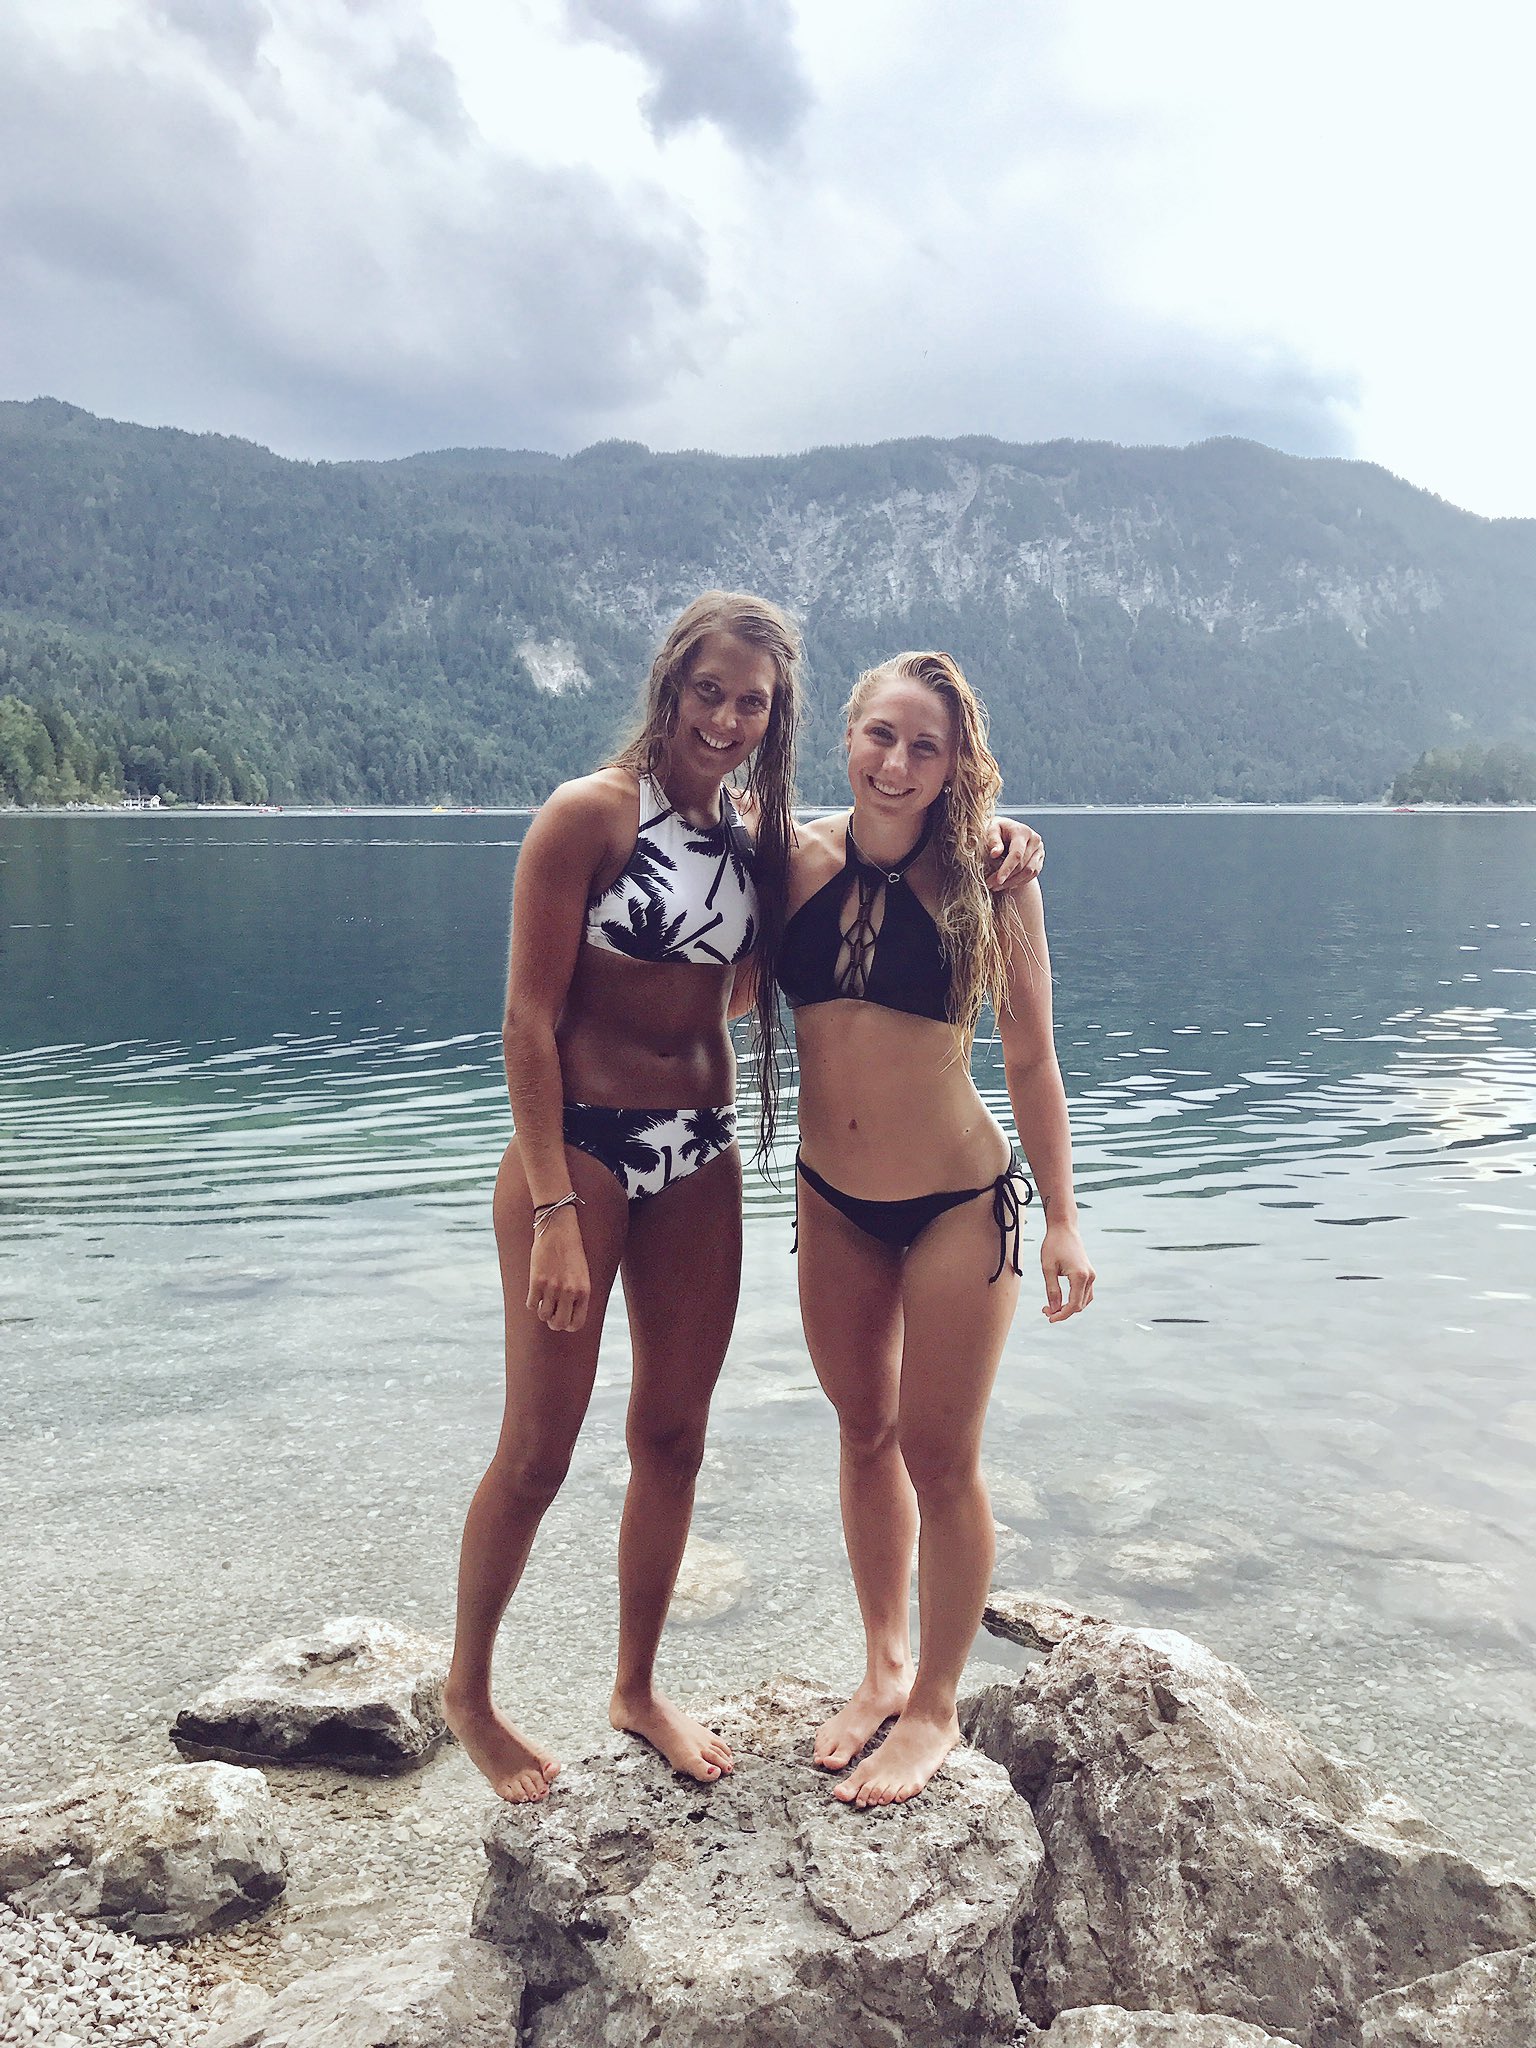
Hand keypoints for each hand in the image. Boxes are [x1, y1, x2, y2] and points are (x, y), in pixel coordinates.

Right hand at [527, 1207, 590, 1332]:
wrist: (558, 1229)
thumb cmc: (571, 1251)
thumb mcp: (582, 1274)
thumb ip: (577, 1295)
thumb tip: (566, 1316)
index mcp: (584, 1291)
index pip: (577, 1323)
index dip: (568, 1325)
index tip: (563, 1319)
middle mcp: (569, 1291)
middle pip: (559, 1324)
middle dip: (554, 1323)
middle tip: (551, 1314)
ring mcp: (552, 1287)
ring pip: (543, 1315)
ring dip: (542, 1310)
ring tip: (544, 1298)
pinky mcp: (536, 1281)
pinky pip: (531, 1304)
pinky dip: (532, 1302)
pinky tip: (535, 1291)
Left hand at [986, 816, 1044, 892]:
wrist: (1008, 829)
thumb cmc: (997, 830)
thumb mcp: (992, 830)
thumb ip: (993, 840)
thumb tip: (994, 854)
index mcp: (1023, 832)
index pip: (1017, 853)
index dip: (1007, 868)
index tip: (998, 880)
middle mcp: (1035, 840)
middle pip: (1023, 865)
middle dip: (1007, 878)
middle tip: (990, 885)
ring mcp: (1039, 850)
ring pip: (1029, 872)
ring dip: (1013, 882)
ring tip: (996, 887)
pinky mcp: (1039, 859)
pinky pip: (1033, 874)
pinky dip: (1020, 881)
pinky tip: (1007, 884)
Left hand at [1041, 1223, 1093, 1322]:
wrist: (1064, 1228)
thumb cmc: (1054, 1245)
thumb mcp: (1048, 1268)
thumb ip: (1052, 1290)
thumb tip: (1053, 1309)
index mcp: (1080, 1276)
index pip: (1074, 1305)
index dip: (1062, 1315)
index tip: (1049, 1318)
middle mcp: (1089, 1277)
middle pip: (1079, 1305)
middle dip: (1063, 1311)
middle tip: (1045, 1310)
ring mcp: (1091, 1275)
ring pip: (1084, 1301)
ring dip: (1069, 1307)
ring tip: (1051, 1305)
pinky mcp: (1089, 1273)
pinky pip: (1085, 1293)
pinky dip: (1075, 1299)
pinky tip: (1061, 1299)